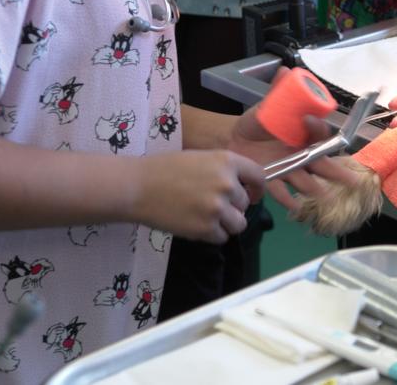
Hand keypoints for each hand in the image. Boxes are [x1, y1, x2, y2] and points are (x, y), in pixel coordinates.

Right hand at [131, 149, 264, 243]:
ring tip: (206, 218)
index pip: (259, 176)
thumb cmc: (165, 169)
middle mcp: (227, 184)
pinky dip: (211, 235)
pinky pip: (221, 237)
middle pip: (245, 204)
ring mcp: (217, 207)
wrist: (137, 187)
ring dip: (226, 224)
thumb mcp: (201, 158)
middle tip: (209, 205)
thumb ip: (223, 170)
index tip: (251, 195)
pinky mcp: (206, 228)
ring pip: (239, 224)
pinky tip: (195, 224)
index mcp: (227, 161)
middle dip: (232, 207)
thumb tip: (242, 186)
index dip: (256, 188)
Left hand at [228, 104, 360, 212]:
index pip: (318, 135)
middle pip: (323, 164)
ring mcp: (288, 169)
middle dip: (338, 173)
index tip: (310, 122)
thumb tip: (286, 70)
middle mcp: (300, 155)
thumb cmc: (257, 123)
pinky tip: (294, 207)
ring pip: (306, 180)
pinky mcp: (272, 179)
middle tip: (354, 180)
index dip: (317, 130)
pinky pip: (281, 191)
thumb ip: (276, 91)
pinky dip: (286, 199)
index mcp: (303, 136)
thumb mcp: (266, 106)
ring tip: (325, 197)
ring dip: (315, 189)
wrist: (233, 138)